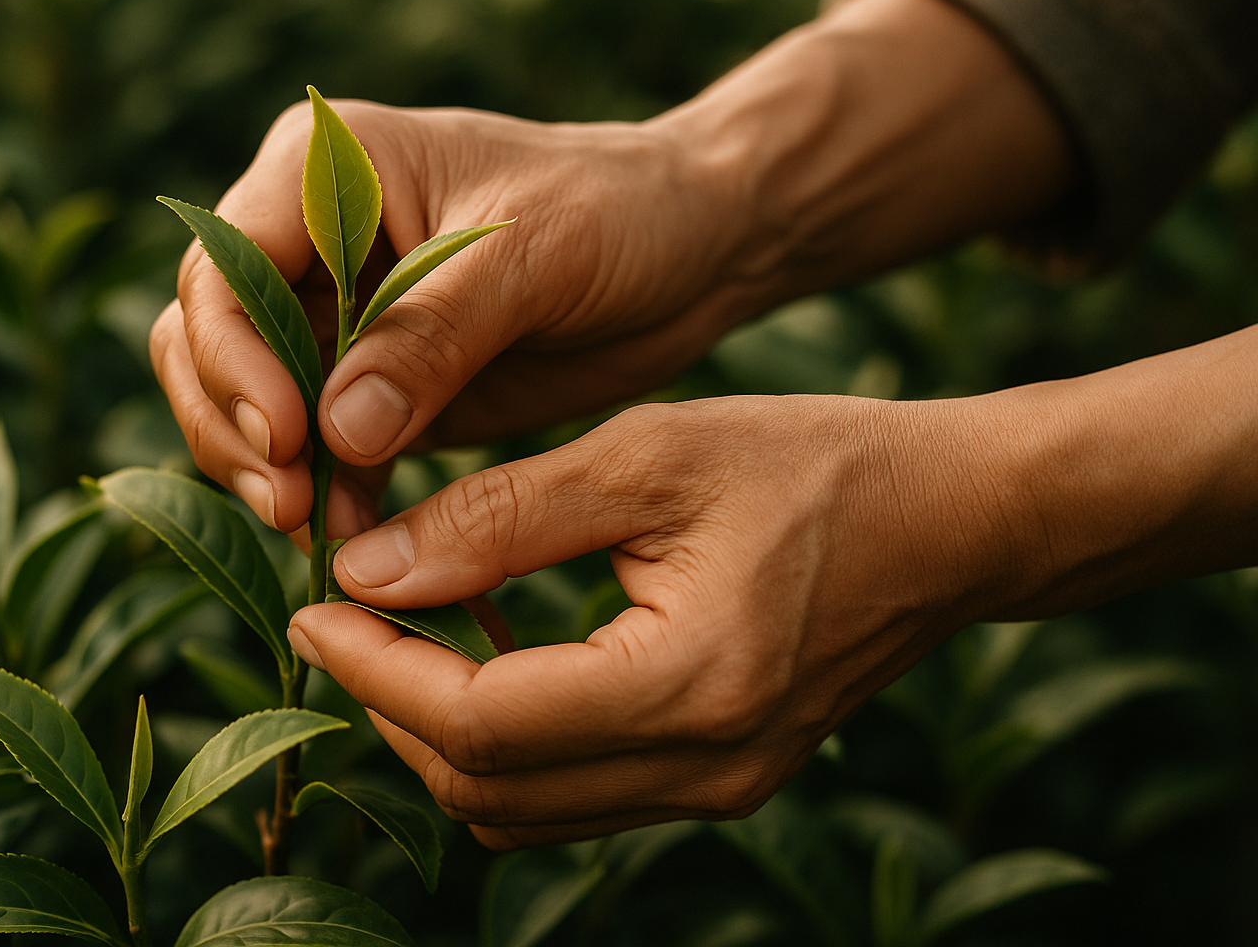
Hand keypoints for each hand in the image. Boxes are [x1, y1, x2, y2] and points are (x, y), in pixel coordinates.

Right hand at [151, 99, 750, 537]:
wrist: (690, 249)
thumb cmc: (621, 213)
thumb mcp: (535, 255)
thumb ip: (432, 335)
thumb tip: (334, 432)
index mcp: (326, 170)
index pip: (224, 267)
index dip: (233, 357)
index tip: (289, 434)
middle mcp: (309, 239)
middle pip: (203, 340)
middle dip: (233, 426)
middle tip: (294, 507)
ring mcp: (335, 317)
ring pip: (237, 401)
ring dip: (266, 471)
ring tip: (328, 534)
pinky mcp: (373, 387)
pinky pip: (311, 448)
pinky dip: (321, 495)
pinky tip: (358, 539)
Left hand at [287, 325, 1257, 846]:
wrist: (950, 521)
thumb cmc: (813, 462)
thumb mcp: (648, 456)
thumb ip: (500, 518)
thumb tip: (365, 571)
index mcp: (687, 686)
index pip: (474, 722)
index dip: (371, 667)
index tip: (309, 603)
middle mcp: (701, 770)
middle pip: (482, 784)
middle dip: (389, 699)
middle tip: (341, 608)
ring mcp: (713, 790)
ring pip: (517, 803)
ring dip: (439, 723)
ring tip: (404, 620)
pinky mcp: (716, 779)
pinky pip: (571, 789)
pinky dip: (504, 730)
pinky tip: (490, 639)